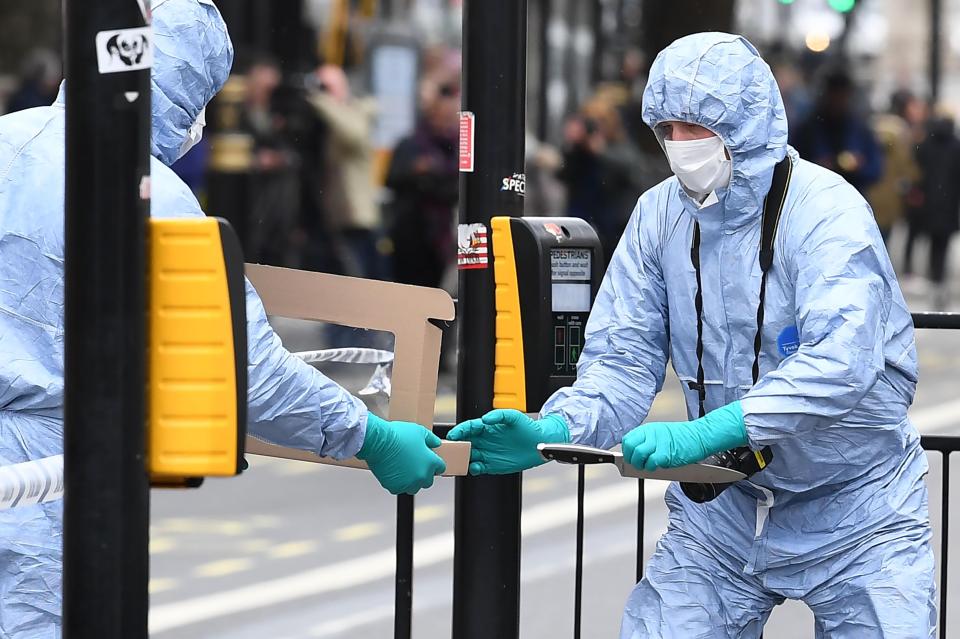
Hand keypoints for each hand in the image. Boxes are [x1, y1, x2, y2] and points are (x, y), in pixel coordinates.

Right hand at [356, 414, 446, 494]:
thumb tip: (436, 443)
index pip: (440, 468)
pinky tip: (393, 471)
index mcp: (430, 463)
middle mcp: (421, 476)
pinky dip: (397, 482)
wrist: (378, 442)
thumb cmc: (398, 436)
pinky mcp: (395, 487)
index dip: (434, 464)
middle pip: (428, 481)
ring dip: (411, 481)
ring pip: (413, 487)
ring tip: (403, 469)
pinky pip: (399, 488)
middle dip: (423, 474)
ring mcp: (408, 484)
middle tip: (414, 465)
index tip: (429, 462)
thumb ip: (431, 439)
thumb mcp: (420, 431)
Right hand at [447, 409, 568, 474]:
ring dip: (463, 459)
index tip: (453, 435)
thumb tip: (485, 419)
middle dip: (456, 446)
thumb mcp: (514, 416)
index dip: (459, 431)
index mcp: (487, 428)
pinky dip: (474, 469)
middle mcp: (485, 440)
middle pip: (465, 443)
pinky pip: (478, 468)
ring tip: (459, 461)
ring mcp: (487, 453)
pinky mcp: (492, 465)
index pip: (468, 428)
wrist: (539, 444)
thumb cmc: (527, 427)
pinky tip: (475, 467)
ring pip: (469, 456)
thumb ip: (498, 415)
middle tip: (450, 449)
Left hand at [621, 401, 747, 471]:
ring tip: (649, 467)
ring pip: (638, 455)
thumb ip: (647, 441)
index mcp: (649, 429)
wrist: (700, 436)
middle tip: (638, 465)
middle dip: (631, 459)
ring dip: (641, 465)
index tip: (630, 457)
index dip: (627, 451)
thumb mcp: (661, 433)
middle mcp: (651, 434)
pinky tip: (659, 466)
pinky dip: (653, 468)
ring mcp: (658, 443)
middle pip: (630, 447)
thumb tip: (635, 454)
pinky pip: (652, 463)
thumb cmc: (684, 437)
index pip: (628, 439)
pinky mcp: (666, 454)